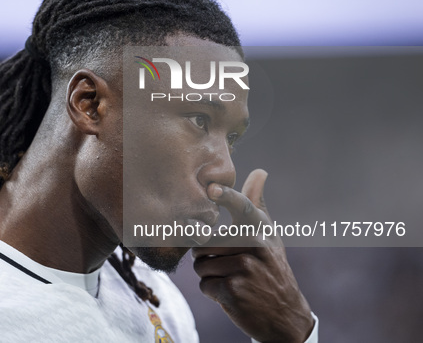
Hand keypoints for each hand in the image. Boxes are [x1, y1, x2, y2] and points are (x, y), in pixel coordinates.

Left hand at [191, 169, 313, 342]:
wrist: (286, 315)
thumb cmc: (271, 268)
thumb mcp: (269, 236)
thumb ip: (256, 204)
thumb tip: (260, 171)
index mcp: (260, 230)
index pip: (242, 207)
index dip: (225, 196)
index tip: (211, 188)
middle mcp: (254, 246)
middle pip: (203, 244)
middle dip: (206, 258)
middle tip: (229, 267)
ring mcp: (244, 268)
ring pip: (201, 266)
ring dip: (210, 276)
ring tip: (232, 280)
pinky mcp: (234, 290)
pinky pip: (204, 285)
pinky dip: (213, 293)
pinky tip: (233, 295)